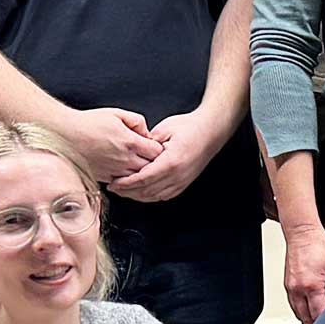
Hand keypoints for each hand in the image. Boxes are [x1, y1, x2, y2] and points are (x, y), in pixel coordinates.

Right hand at [66, 107, 165, 184]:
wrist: (66, 134)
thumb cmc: (89, 122)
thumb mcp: (117, 113)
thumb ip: (137, 121)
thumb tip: (146, 133)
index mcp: (130, 142)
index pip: (157, 152)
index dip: (159, 149)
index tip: (155, 146)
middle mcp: (124, 159)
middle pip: (150, 168)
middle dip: (154, 163)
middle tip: (151, 158)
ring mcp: (115, 170)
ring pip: (138, 178)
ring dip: (141, 173)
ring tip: (139, 165)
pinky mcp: (104, 177)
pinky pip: (123, 183)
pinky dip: (127, 180)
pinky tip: (126, 172)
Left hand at [113, 105, 233, 203]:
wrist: (211, 130)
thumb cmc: (191, 127)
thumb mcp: (164, 128)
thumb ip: (147, 142)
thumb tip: (132, 151)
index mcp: (171, 161)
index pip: (143, 178)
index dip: (126, 183)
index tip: (113, 183)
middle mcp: (177, 175)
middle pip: (146, 191)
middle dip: (127, 192)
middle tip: (113, 188)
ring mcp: (182, 181)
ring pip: (154, 196)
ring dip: (137, 196)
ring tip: (124, 191)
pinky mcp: (184, 183)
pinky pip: (163, 196)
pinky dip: (149, 196)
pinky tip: (140, 192)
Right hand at [281, 219, 324, 323]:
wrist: (302, 233)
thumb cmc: (318, 244)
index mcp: (311, 285)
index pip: (318, 314)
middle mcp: (297, 289)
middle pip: (306, 317)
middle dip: (318, 321)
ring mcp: (290, 288)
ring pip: (298, 313)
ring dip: (309, 316)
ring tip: (321, 313)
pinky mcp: (287, 286)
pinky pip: (293, 305)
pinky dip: (302, 310)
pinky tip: (311, 307)